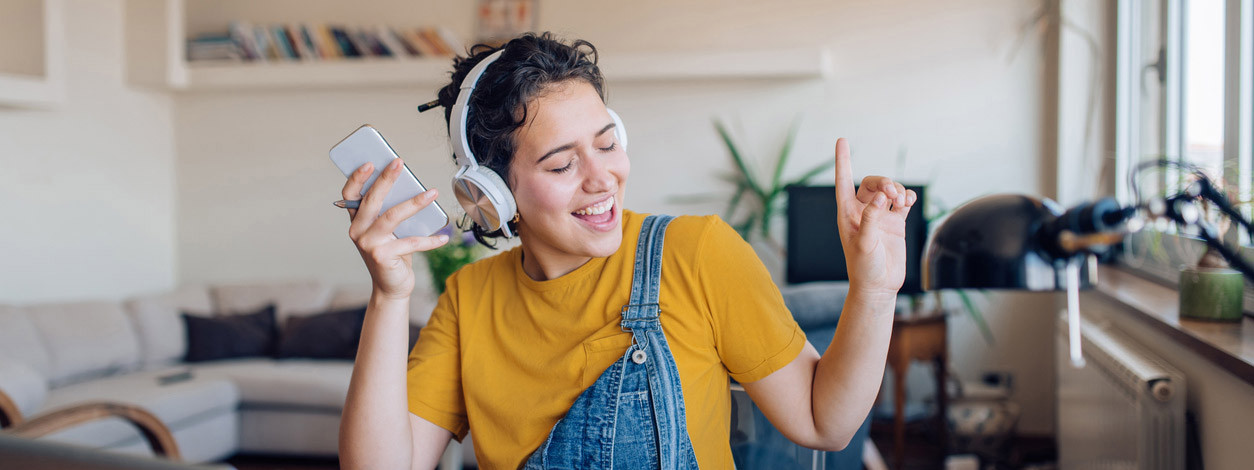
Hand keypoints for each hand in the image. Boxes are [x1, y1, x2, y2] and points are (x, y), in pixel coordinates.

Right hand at [341, 159, 448, 300]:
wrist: (390, 287)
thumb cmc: (392, 254)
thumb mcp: (388, 232)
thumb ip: (390, 213)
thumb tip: (410, 187)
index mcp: (357, 221)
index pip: (350, 195)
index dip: (357, 178)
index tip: (370, 162)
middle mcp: (358, 231)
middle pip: (372, 200)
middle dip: (386, 179)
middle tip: (399, 163)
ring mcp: (369, 244)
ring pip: (392, 216)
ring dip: (415, 203)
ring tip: (433, 193)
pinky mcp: (382, 256)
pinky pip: (411, 242)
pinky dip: (430, 240)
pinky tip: (444, 237)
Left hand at [833, 138, 916, 300]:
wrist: (879, 286)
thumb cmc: (865, 268)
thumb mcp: (864, 244)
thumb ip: (871, 219)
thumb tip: (881, 197)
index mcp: (847, 214)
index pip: (843, 181)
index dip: (843, 161)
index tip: (842, 140)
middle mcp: (862, 212)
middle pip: (872, 183)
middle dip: (883, 182)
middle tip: (892, 192)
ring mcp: (880, 216)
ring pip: (888, 190)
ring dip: (897, 189)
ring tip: (902, 199)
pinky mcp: (895, 223)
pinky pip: (902, 202)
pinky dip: (907, 197)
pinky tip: (908, 201)